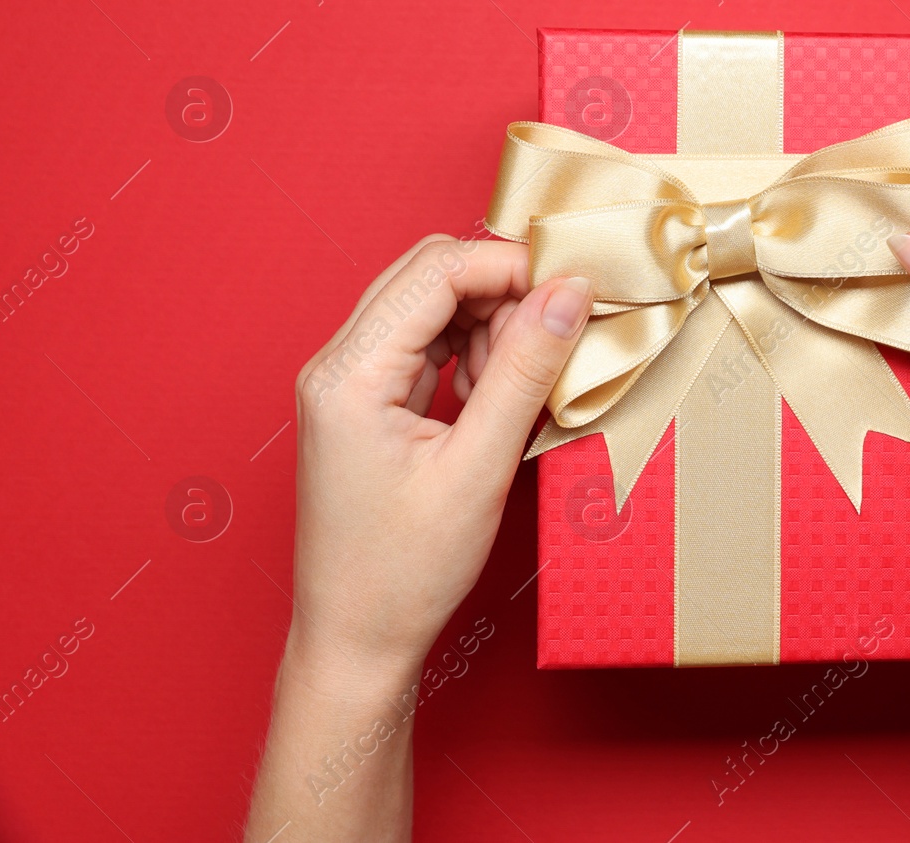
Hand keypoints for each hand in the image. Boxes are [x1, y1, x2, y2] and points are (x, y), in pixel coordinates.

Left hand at [288, 235, 591, 679]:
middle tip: (553, 338)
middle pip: (429, 274)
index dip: (511, 267)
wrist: (356, 642)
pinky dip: (471, 358)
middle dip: (502, 293)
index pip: (436, 270)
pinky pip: (425, 345)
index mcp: (349, 373)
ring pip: (431, 305)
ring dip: (488, 328)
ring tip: (517, 391)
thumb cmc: (403, 574)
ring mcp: (346, 382)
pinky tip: (493, 403)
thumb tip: (569, 294)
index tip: (573, 292)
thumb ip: (525, 371)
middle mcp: (336, 364)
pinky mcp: (364, 402)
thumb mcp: (479, 468)